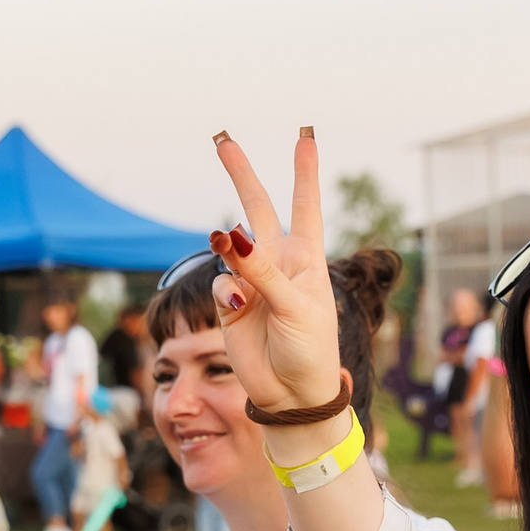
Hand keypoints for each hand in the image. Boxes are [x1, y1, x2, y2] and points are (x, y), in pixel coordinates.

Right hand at [207, 129, 346, 412]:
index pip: (305, 206)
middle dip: (242, 174)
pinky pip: (219, 281)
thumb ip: (262, 270)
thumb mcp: (295, 306)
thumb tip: (230, 235)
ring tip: (244, 286)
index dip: (305, 172)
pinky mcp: (229, 304)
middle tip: (222, 139)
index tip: (306, 137)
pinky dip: (225, 289)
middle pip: (257, 208)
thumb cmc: (310, 349)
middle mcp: (277, 263)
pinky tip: (237, 306)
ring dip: (229, 249)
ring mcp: (251, 282)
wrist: (292, 393)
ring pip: (228, 246)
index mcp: (306, 257)